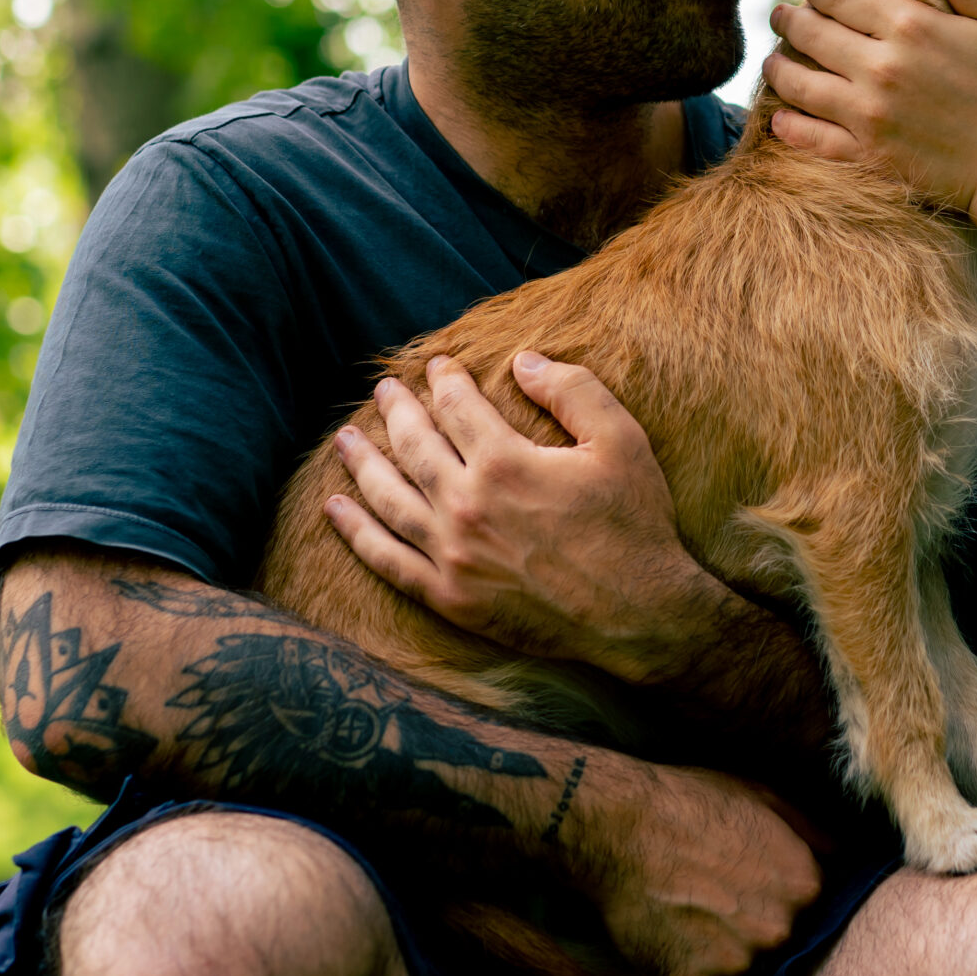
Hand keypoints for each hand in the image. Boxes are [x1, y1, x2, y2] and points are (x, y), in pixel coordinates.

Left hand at [326, 354, 716, 682]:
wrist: (640, 615)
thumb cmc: (635, 524)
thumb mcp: (622, 440)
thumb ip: (572, 390)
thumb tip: (523, 360)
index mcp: (505, 462)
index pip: (457, 406)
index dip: (445, 380)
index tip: (439, 365)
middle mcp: (467, 505)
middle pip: (414, 445)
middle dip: (397, 411)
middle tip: (385, 391)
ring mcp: (452, 555)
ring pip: (389, 497)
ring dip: (362, 462)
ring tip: (346, 438)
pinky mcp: (449, 598)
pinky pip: (387, 561)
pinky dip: (356, 533)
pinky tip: (336, 509)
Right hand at [577, 760, 823, 975]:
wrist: (620, 825)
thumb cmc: (692, 802)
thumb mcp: (763, 798)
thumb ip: (811, 835)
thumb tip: (844, 857)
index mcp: (804, 887)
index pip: (811, 912)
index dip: (780, 900)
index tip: (751, 887)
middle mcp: (778, 932)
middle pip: (776, 944)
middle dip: (753, 928)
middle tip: (716, 900)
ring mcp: (735, 964)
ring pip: (739, 971)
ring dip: (720, 953)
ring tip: (689, 915)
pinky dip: (686, 969)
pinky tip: (669, 934)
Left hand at [763, 0, 976, 216]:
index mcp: (909, 26)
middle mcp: (879, 67)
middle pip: (810, 32)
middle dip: (789, 19)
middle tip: (781, 15)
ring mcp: (868, 113)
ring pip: (798, 83)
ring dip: (778, 67)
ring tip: (773, 60)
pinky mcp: (867, 154)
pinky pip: (811, 138)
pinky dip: (789, 126)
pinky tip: (781, 117)